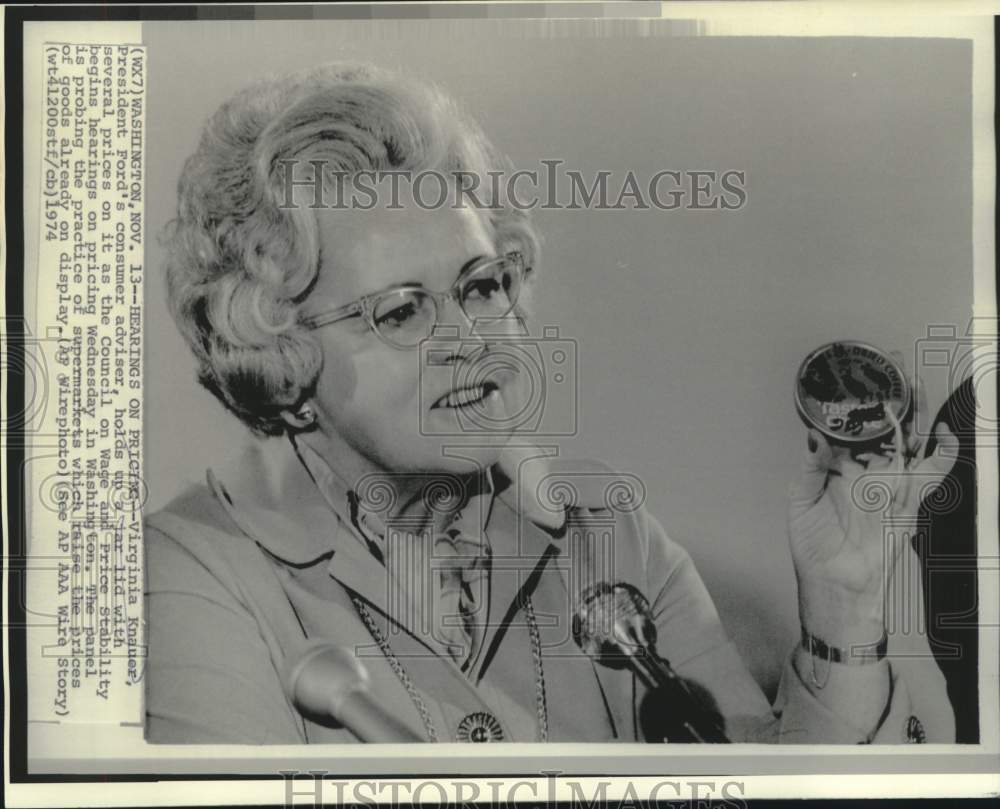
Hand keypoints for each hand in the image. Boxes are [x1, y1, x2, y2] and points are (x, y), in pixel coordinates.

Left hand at [787, 378, 959, 649]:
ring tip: (917, 387)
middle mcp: (866, 471)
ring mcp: (889, 484)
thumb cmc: (814, 546)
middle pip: (883, 431)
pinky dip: (942, 455)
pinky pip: (930, 475)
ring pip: (909, 444)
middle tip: (893, 370)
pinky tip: (944, 435)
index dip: (853, 407)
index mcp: (838, 468)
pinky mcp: (907, 501)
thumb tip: (814, 436)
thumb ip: (811, 468)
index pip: (849, 431)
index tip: (855, 379)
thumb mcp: (802, 503)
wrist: (834, 584)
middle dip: (890, 402)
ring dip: (916, 418)